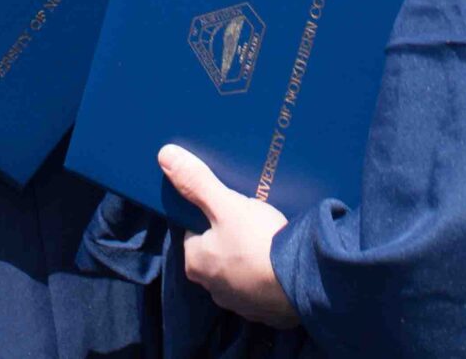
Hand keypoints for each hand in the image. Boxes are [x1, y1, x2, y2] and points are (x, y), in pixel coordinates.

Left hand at [164, 146, 297, 327]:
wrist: (302, 281)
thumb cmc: (257, 241)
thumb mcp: (226, 204)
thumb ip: (197, 182)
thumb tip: (164, 154)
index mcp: (196, 263)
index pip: (194, 233)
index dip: (210, 216)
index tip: (229, 206)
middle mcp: (212, 288)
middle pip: (217, 253)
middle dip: (231, 238)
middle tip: (253, 219)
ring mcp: (240, 302)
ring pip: (240, 271)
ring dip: (250, 259)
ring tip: (270, 238)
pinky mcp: (265, 311)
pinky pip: (262, 287)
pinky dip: (268, 275)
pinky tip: (281, 260)